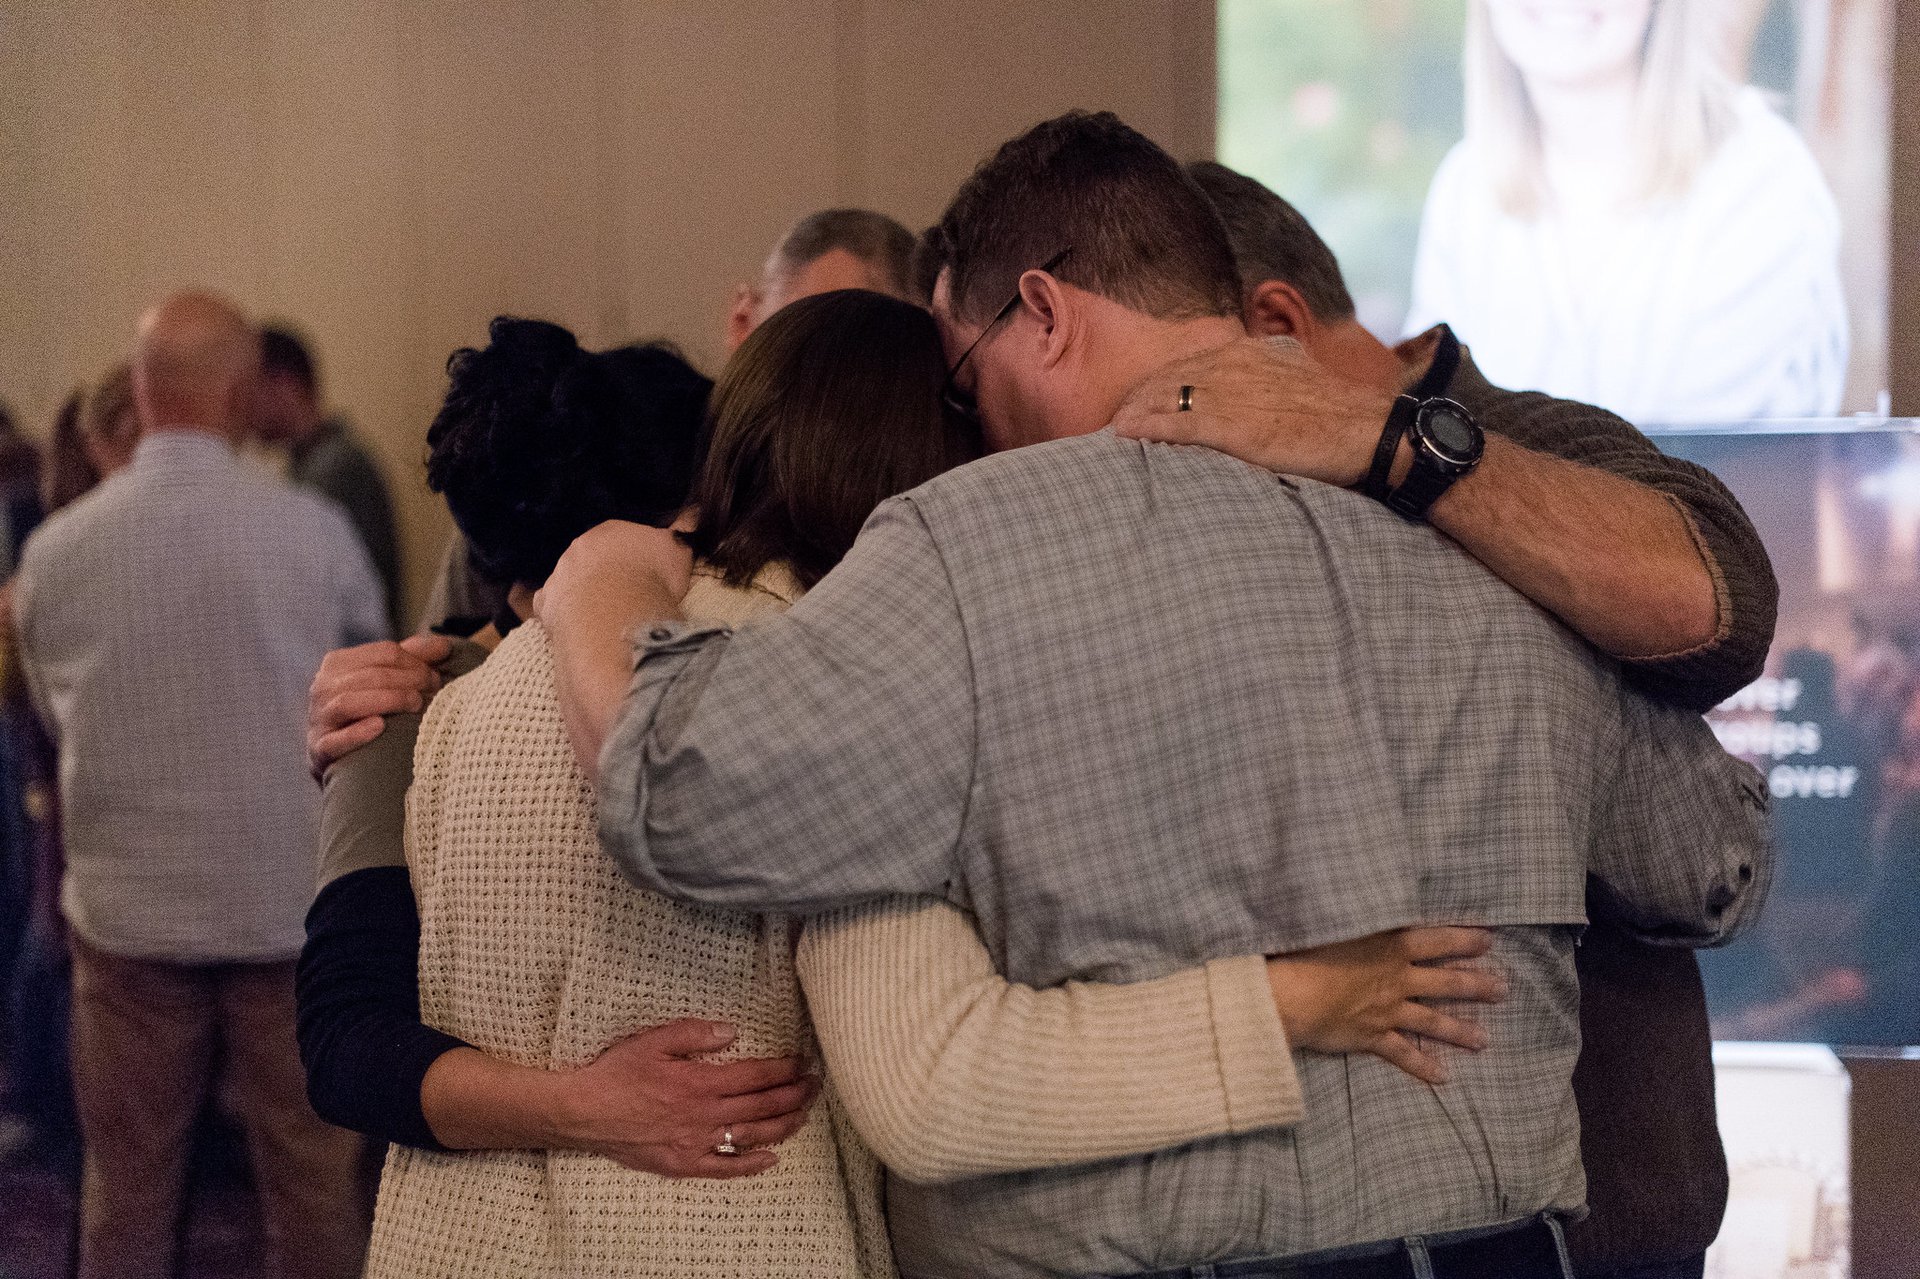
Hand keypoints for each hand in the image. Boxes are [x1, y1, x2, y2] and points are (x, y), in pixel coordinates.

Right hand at [306, 634, 450, 777]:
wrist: (342, 756)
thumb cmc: (370, 710)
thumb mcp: (388, 680)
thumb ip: (414, 659)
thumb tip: (444, 645)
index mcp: (338, 663)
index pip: (384, 652)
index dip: (416, 662)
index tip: (435, 677)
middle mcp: (323, 687)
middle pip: (371, 675)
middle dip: (409, 680)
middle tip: (434, 690)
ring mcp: (319, 719)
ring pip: (349, 702)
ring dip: (388, 700)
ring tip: (415, 704)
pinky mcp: (320, 749)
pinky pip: (334, 740)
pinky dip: (357, 733)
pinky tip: (381, 727)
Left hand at [533, 519, 693, 630]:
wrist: (617, 612)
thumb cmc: (651, 577)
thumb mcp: (678, 549)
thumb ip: (684, 528)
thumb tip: (694, 509)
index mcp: (610, 532)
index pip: (617, 538)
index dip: (629, 555)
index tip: (640, 571)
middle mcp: (579, 549)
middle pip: (590, 558)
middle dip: (602, 572)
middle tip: (620, 594)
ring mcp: (559, 576)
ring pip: (568, 580)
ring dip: (580, 592)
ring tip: (599, 613)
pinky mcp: (546, 604)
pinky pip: (547, 605)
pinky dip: (556, 612)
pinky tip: (568, 622)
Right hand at [552, 1019, 818, 1178]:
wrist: (584, 1112)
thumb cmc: (617, 1073)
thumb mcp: (653, 1040)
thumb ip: (695, 1034)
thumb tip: (731, 1032)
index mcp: (700, 1081)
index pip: (755, 1075)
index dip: (784, 1069)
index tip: (802, 1062)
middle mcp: (704, 1114)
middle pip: (761, 1106)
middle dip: (793, 1095)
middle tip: (815, 1087)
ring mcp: (696, 1142)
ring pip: (751, 1136)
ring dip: (782, 1126)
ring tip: (803, 1115)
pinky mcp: (683, 1164)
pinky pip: (724, 1168)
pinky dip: (750, 1165)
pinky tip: (771, 1159)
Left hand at [1111, 337, 1394, 487]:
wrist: (1370, 432)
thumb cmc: (1339, 415)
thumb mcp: (1299, 378)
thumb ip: (1268, 375)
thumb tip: (1252, 379)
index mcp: (1254, 351)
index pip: (1191, 362)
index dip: (1161, 383)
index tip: (1140, 400)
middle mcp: (1238, 362)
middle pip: (1170, 375)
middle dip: (1139, 396)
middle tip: (1115, 417)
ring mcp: (1234, 392)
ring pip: (1167, 395)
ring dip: (1135, 411)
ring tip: (1112, 427)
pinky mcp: (1234, 425)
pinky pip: (1178, 423)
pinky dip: (1148, 427)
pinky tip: (1125, 433)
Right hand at [1265, 926, 1505, 1084]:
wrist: (1291, 993)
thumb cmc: (1307, 949)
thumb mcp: (1338, 919)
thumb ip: (1362, 912)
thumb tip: (1371, 892)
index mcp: (1392, 945)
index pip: (1439, 940)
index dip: (1466, 939)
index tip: (1489, 939)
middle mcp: (1398, 979)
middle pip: (1446, 982)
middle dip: (1477, 985)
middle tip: (1503, 990)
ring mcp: (1388, 1011)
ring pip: (1432, 1020)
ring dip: (1460, 1030)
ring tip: (1484, 1040)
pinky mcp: (1372, 1037)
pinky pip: (1403, 1053)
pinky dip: (1422, 1065)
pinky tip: (1442, 1077)